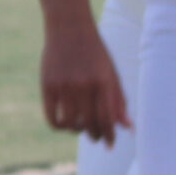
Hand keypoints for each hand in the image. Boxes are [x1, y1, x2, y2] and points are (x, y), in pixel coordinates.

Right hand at [40, 19, 128, 144]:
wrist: (69, 29)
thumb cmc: (95, 53)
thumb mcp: (111, 74)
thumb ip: (119, 100)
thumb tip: (128, 127)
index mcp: (103, 82)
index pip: (108, 118)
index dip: (109, 135)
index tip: (109, 145)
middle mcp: (84, 85)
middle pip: (90, 123)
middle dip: (94, 134)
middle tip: (95, 136)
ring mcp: (64, 86)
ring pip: (70, 123)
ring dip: (76, 130)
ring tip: (79, 126)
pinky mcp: (47, 85)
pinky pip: (52, 116)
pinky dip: (58, 125)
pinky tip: (64, 123)